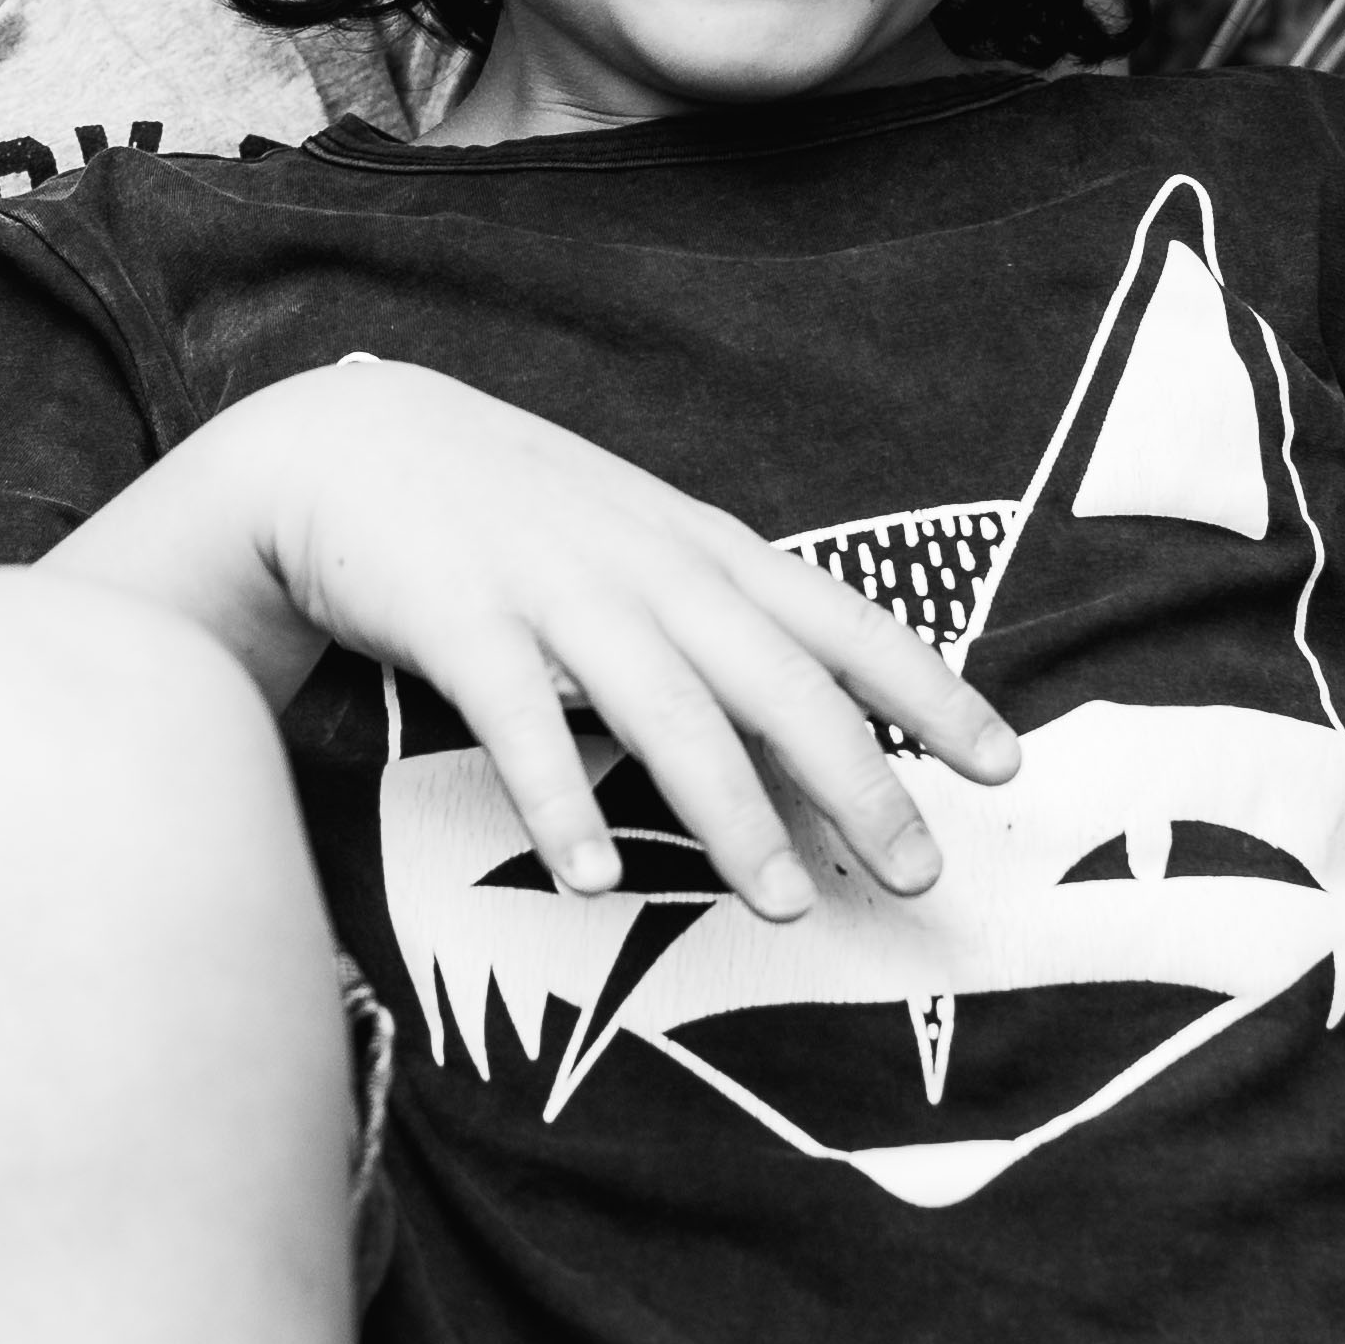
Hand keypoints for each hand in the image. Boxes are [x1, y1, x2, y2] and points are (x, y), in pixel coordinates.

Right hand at [174, 362, 1020, 922]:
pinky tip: (591, 875)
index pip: (838, 619)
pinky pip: (518, 720)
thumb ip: (712, 626)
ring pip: (664, 706)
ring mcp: (553, 587)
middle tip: (917, 870)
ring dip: (730, 807)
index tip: (1003, 761)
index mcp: (698, 548)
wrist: (342, 443)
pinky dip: (558, 798)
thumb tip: (810, 739)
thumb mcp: (628, 546)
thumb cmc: (505, 513)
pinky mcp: (458, 617)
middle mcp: (644, 566)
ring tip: (782, 900)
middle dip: (856, 774)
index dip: (925, 688)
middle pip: (773, 676)